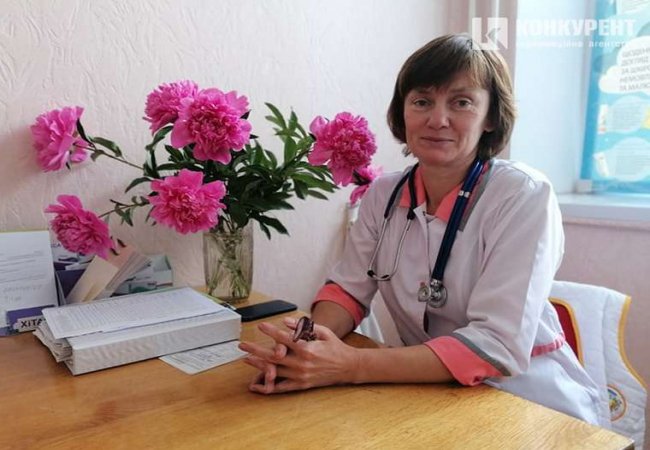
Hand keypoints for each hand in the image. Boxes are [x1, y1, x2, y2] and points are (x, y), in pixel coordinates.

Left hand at [238, 316, 359, 393]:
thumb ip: (304, 327)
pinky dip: (268, 386)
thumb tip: (286, 321)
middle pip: (274, 356)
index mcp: (307, 348)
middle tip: (243, 345)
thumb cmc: (335, 347)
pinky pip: (281, 387)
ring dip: (258, 366)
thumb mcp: (323, 332)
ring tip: (246, 359)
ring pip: (274, 371)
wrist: (348, 367)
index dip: (271, 332)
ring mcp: (300, 376)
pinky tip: (257, 384)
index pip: (284, 339)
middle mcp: (302, 363)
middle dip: (256, 350)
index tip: (260, 326)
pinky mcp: (301, 385)